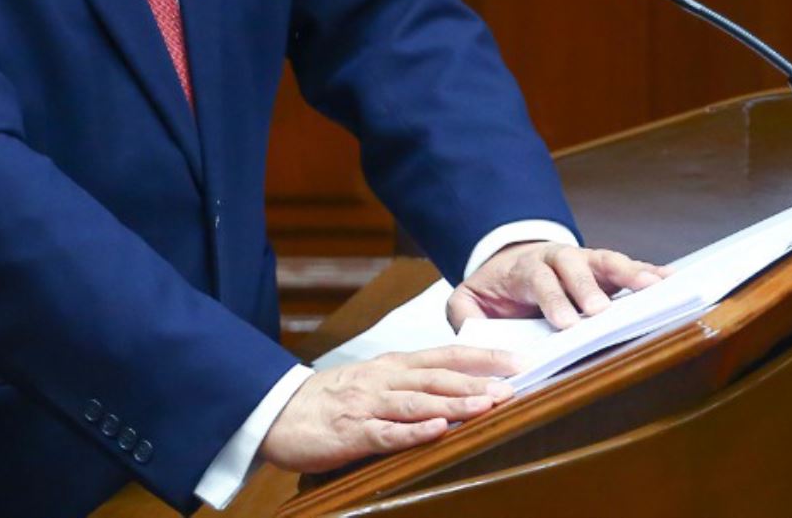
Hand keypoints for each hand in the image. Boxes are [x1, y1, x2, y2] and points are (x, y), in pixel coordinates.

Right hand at [258, 346, 517, 472]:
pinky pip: (386, 434)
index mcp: (389, 367)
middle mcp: (382, 381)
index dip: (480, 358)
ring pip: (417, 403)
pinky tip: (437, 432)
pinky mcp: (351, 434)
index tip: (516, 361)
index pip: (442, 357)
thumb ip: (407, 384)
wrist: (275, 411)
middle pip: (436, 378)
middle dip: (477, 382)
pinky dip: (413, 432)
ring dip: (454, 404)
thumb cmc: (326, 400)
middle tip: (514, 386)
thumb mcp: (370, 382)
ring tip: (487, 406)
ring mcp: (367, 406)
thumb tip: (452, 390)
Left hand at [448, 242, 667, 331]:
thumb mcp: (468, 300)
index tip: (567, 324)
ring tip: (656, 286)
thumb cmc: (494, 291)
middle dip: (589, 289)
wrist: (510, 266)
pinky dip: (650, 272)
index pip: (539, 280)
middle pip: (575, 267)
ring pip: (607, 262)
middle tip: (602, 313)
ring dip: (630, 273)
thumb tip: (471, 332)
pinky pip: (629, 269)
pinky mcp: (605, 272)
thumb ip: (463, 314)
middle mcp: (557, 260)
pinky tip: (671, 281)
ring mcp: (585, 263)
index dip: (553, 299)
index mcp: (525, 268)